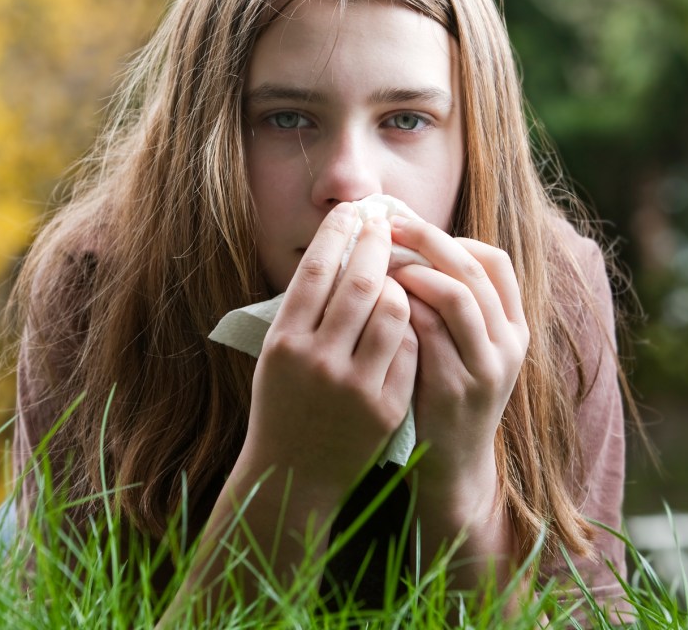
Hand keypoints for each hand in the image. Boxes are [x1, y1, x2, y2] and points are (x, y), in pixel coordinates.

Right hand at [238, 203, 418, 500]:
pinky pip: (409, 348)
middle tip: (386, 223)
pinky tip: (407, 314)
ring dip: (398, 283)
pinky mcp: (385, 408)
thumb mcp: (278, 353)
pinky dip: (410, 325)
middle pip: (358, 283)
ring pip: (392, 310)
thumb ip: (304, 307)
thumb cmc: (284, 403)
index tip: (353, 212)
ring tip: (395, 272)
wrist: (294, 475)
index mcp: (283, 343)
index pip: (315, 271)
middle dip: (377, 244)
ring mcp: (354, 387)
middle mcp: (317, 361)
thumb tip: (338, 245)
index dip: (338, 234)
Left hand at [388, 217, 529, 518]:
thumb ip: (450, 304)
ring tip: (380, 264)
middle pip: (472, 269)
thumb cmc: (444, 395)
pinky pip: (429, 332)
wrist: (450, 468)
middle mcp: (508, 343)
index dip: (452, 237)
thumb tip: (410, 244)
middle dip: (426, 240)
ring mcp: (486, 367)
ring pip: (456, 296)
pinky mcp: (456, 388)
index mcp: (514, 327)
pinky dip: (401, 309)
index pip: (495, 259)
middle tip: (387, 226)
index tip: (410, 226)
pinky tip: (375, 303)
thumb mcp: (462, 348)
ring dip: (413, 272)